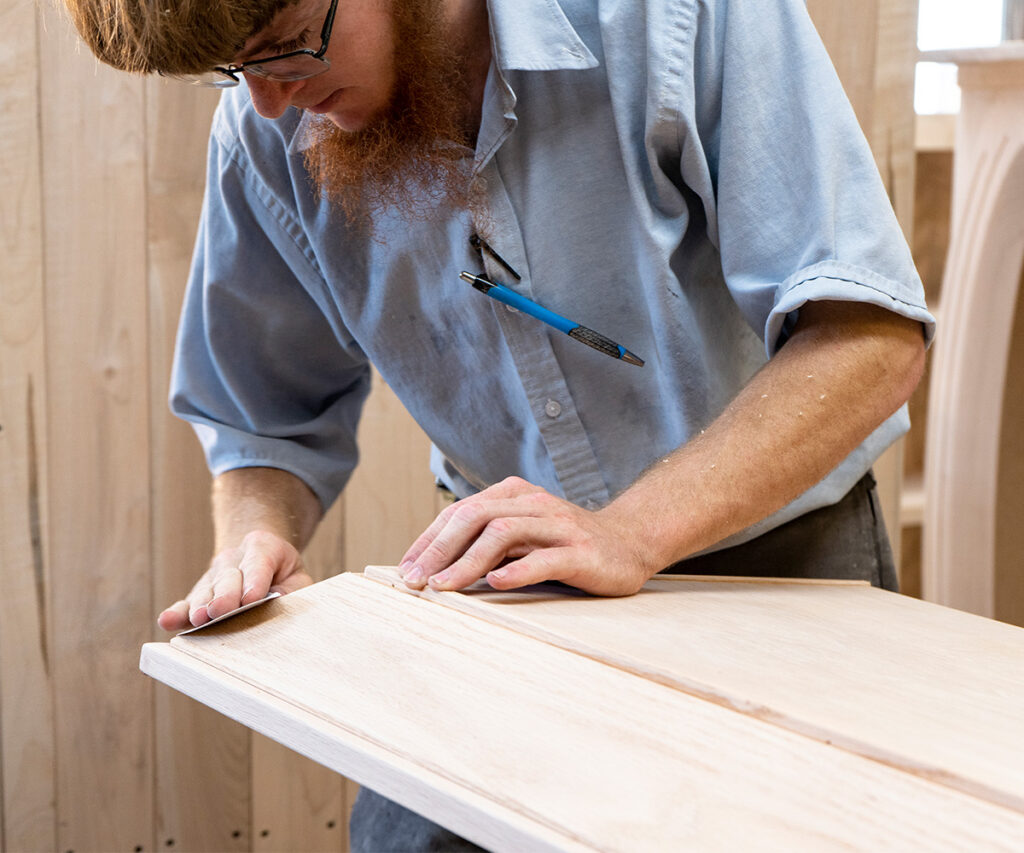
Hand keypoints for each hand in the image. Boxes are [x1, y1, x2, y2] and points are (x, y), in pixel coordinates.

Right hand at [157, 530, 312, 630]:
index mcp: (263, 546)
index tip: (251, 599)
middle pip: (228, 577)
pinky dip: (177, 613)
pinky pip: (186, 603)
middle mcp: (233, 558)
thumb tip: (277, 605)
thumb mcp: (298, 576)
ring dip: (202, 606)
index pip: (259, 562)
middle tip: (221, 611)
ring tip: (199, 619)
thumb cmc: (283, 573)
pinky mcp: (199, 594)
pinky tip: (168, 621)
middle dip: (225, 595)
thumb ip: (292, 591)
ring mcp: (213, 575)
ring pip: (206, 591)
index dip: (255, 580)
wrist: (259, 556)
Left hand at [399, 477, 653, 595]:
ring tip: (443, 586)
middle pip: (475, 517)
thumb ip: (488, 541)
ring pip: (503, 535)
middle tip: (414, 581)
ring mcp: (559, 526)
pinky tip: (497, 584)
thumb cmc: (566, 543)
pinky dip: (517, 570)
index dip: (429, 539)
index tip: (405, 569)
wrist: (629, 543)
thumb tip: (433, 565)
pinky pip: (545, 558)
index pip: (460, 512)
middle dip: (438, 549)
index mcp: (515, 495)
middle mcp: (534, 504)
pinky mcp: (582, 552)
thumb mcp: (524, 534)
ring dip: (467, 562)